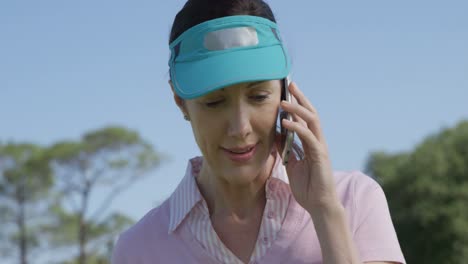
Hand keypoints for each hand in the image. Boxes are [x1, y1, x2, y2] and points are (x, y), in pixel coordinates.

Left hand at [276, 81, 338, 211]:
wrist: (318, 204)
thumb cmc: (307, 186)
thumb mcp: (291, 164)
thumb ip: (286, 148)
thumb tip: (277, 134)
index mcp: (311, 142)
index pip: (305, 118)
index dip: (297, 104)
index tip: (287, 91)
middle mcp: (317, 141)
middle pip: (311, 113)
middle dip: (301, 98)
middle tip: (291, 84)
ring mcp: (320, 147)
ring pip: (312, 121)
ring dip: (297, 109)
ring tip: (284, 101)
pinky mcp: (320, 155)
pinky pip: (308, 137)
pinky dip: (297, 128)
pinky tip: (286, 122)